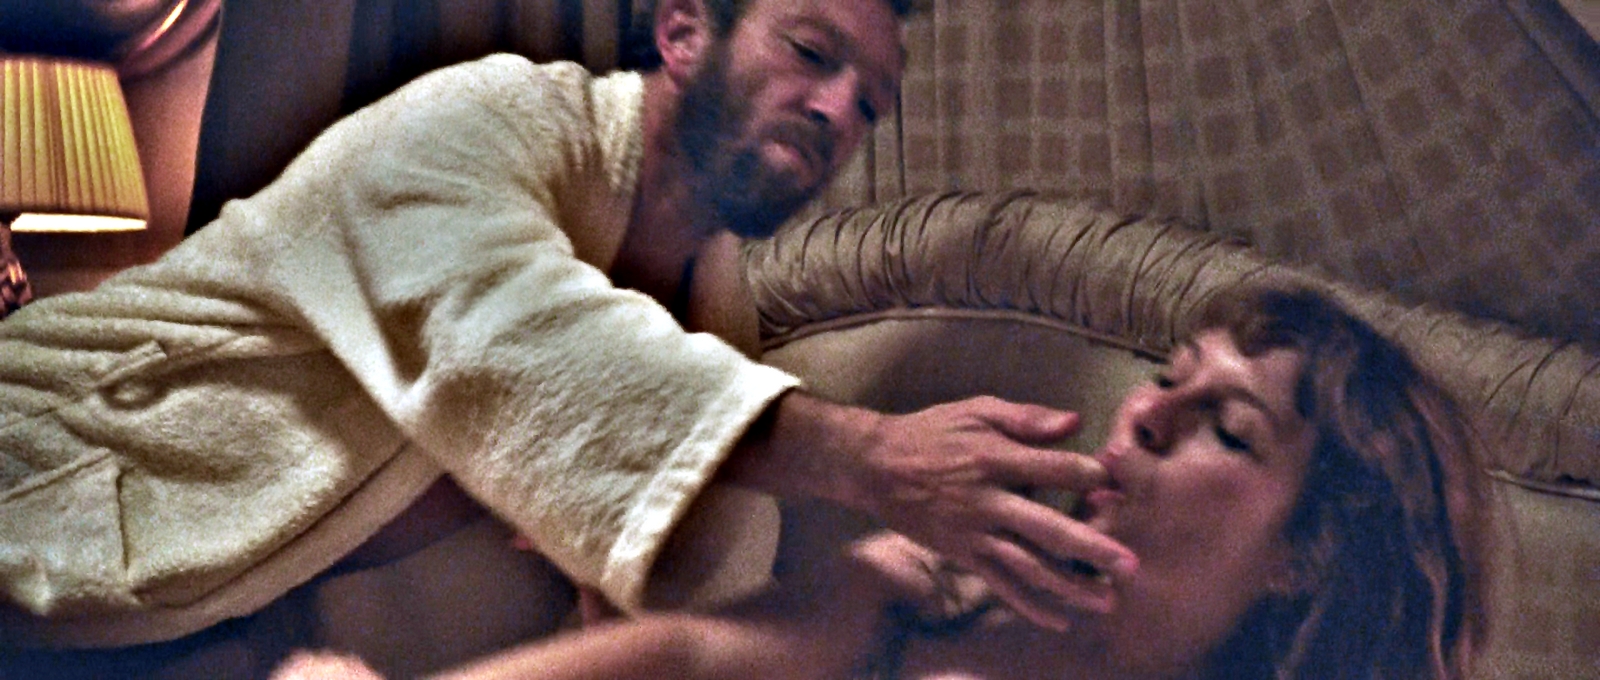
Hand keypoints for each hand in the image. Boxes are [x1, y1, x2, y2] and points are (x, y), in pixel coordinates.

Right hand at [848, 396, 1136, 630]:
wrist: (874, 465)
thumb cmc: (931, 432)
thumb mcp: (976, 410)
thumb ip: (1026, 417)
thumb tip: (1075, 422)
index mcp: (996, 459)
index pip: (1055, 471)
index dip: (1089, 477)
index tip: (1114, 485)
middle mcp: (988, 501)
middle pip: (1048, 529)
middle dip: (1092, 548)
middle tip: (1130, 565)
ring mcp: (974, 533)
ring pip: (1028, 565)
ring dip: (1069, 586)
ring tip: (1106, 600)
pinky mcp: (963, 554)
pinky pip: (1001, 584)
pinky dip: (1029, 605)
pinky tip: (1060, 620)